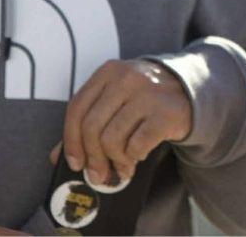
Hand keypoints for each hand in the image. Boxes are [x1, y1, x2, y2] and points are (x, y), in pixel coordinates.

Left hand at [61, 58, 190, 186]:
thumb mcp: (115, 101)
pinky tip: (138, 156)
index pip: (77, 108)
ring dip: (115, 161)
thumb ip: (87, 124)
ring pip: (112, 139)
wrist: (189, 92)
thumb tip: (56, 156)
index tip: (76, 162)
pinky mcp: (166, 112)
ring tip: (122, 167)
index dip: (71, 141)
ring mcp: (148, 92)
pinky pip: (137, 145)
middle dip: (93, 158)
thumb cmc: (144, 100)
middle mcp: (127, 77)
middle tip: (99, 174)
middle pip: (92, 127)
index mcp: (109, 71)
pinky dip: (134, 157)